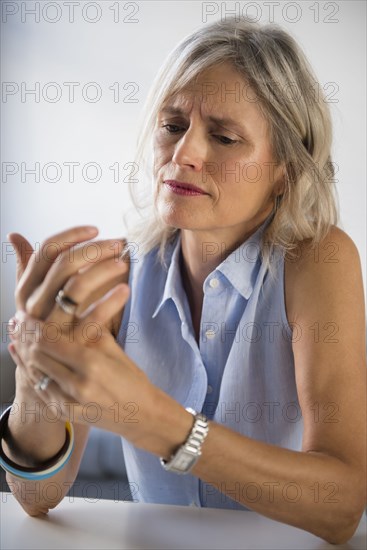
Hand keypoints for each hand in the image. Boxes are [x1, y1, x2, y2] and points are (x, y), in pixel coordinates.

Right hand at [8, 227, 128, 396]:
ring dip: (103, 270)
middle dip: (93, 249)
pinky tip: (126, 291)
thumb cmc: (51, 336)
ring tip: (124, 263)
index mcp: (26, 293)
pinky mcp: (70, 347)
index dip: (69, 235)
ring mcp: (50, 329)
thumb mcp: (37, 303)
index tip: (94, 228)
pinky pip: (91, 319)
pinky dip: (110, 301)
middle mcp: (33, 309)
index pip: (44, 252)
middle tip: (118, 244)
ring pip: (76, 287)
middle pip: (63, 265)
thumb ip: (29, 270)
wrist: (53, 388)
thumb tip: (14, 236)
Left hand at [10, 289, 157, 445]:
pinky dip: (28, 372)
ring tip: (15, 336)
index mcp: (92, 363)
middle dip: (23, 337)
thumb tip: (68, 308)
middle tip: (16, 322)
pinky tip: (20, 358)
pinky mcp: (64, 413)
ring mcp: (68, 402)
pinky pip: (39, 389)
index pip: (49, 340)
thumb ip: (89, 330)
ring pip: (34, 372)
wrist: (141, 415)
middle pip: (36, 356)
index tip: (25, 313)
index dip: (33, 326)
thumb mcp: (114, 349)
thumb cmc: (132, 379)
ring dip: (22, 353)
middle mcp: (77, 384)